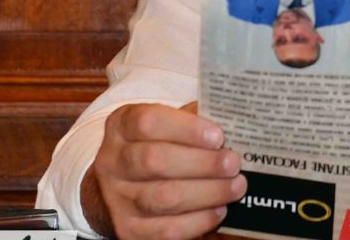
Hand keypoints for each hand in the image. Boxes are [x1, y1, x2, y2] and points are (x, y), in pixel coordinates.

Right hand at [82, 102, 246, 239]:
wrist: (127, 186)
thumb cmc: (160, 145)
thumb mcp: (169, 123)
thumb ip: (195, 120)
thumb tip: (233, 123)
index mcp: (122, 126)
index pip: (147, 122)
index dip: (186, 129)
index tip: (218, 136)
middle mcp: (112, 161)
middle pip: (154, 161)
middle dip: (202, 163)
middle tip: (233, 163)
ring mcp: (117, 198)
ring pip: (162, 198)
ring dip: (207, 192)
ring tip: (236, 186)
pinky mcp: (129, 229)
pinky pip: (166, 229)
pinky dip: (199, 220)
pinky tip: (219, 210)